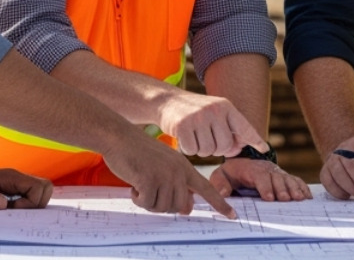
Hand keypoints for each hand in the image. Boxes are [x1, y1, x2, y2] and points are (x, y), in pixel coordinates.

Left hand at [0, 164, 52, 209]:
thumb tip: (2, 204)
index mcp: (11, 177)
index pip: (39, 188)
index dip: (31, 204)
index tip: (12, 210)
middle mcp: (18, 179)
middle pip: (46, 188)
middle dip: (36, 205)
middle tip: (14, 213)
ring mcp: (17, 184)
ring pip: (41, 193)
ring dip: (31, 207)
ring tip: (10, 213)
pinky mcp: (14, 190)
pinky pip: (31, 197)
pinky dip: (25, 207)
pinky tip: (7, 212)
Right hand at [104, 127, 237, 217]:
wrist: (120, 138)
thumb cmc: (139, 154)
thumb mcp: (163, 168)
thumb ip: (177, 186)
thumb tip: (188, 209)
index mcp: (185, 167)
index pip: (207, 189)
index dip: (220, 204)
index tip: (232, 215)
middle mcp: (179, 171)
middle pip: (178, 206)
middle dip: (161, 204)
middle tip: (148, 190)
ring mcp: (166, 174)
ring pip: (162, 207)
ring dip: (148, 201)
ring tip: (141, 184)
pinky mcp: (150, 179)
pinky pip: (146, 204)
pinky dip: (137, 198)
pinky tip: (133, 184)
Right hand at [156, 90, 268, 157]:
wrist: (167, 101)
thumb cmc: (195, 112)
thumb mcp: (215, 113)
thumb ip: (229, 129)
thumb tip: (239, 148)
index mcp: (225, 106)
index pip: (244, 126)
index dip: (255, 139)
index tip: (264, 148)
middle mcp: (214, 110)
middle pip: (224, 146)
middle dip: (216, 149)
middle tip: (207, 140)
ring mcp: (198, 117)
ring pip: (208, 151)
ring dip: (201, 149)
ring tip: (195, 136)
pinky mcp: (183, 126)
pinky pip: (192, 151)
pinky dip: (188, 149)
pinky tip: (185, 137)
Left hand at [210, 157, 311, 201]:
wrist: (240, 164)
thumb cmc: (230, 174)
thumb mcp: (220, 176)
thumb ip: (220, 183)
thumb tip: (224, 192)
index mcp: (252, 169)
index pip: (260, 176)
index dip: (265, 187)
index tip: (268, 198)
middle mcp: (268, 169)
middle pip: (277, 178)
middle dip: (282, 189)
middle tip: (285, 200)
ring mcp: (278, 173)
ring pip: (288, 179)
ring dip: (294, 188)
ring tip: (299, 199)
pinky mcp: (284, 177)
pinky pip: (296, 180)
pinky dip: (302, 187)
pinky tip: (307, 197)